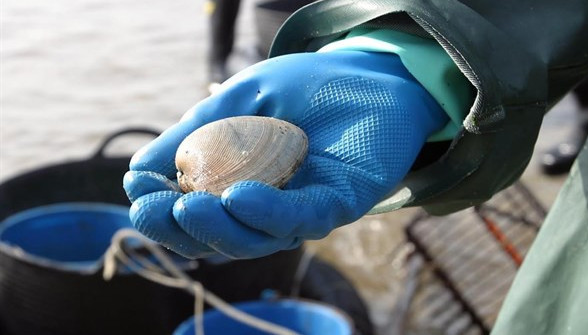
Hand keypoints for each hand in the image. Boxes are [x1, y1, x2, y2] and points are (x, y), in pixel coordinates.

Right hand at [124, 50, 447, 258]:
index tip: (136, 188)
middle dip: (182, 229)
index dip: (161, 210)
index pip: (194, 212)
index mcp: (238, 186)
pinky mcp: (338, 203)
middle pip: (220, 237)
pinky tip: (240, 197)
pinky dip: (267, 213)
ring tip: (189, 206)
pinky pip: (300, 218)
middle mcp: (268, 208)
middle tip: (153, 209)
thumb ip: (193, 134)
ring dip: (219, 228)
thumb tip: (138, 170)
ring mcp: (302, 209)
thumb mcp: (236, 103)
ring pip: (255, 237)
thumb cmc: (302, 89)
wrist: (368, 72)